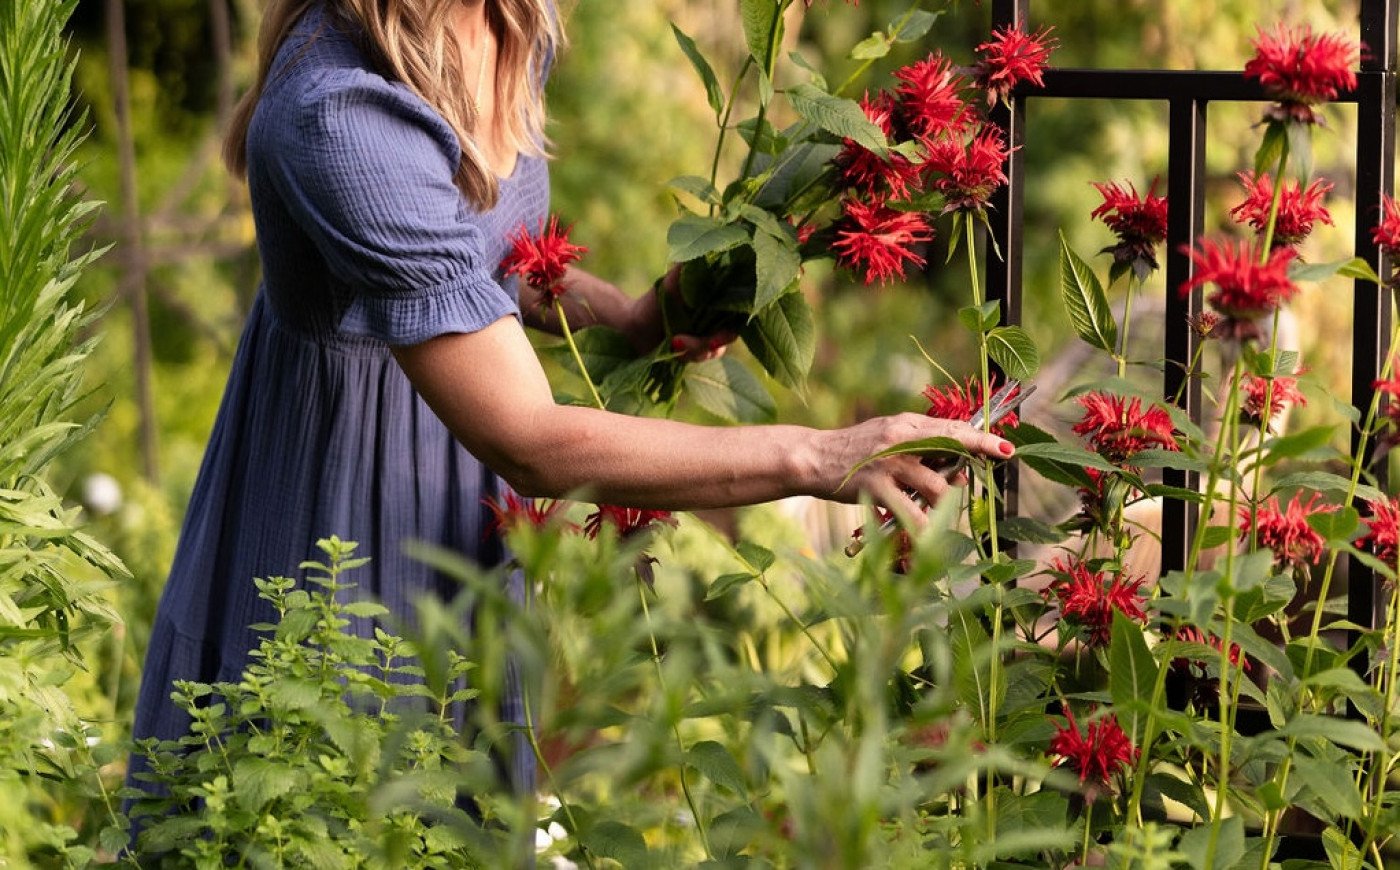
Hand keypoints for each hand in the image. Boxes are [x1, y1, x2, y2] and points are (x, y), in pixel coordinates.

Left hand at [626, 265, 738, 360]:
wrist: (630, 326)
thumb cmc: (654, 301)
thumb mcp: (673, 280)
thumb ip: (690, 266)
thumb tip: (711, 246)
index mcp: (714, 303)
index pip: (737, 310)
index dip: (738, 316)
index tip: (730, 321)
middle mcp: (713, 323)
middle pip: (729, 334)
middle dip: (719, 339)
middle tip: (710, 342)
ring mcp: (703, 342)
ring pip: (714, 350)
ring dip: (697, 348)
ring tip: (675, 341)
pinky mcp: (692, 356)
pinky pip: (699, 359)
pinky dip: (688, 354)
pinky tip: (673, 347)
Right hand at [820, 413, 1014, 524]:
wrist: (813, 458)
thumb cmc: (854, 450)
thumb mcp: (887, 435)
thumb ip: (920, 443)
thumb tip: (957, 464)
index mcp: (906, 424)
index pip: (953, 429)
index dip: (982, 440)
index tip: (1007, 449)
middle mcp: (902, 440)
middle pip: (952, 451)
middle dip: (972, 468)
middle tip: (971, 485)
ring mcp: (890, 464)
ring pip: (938, 488)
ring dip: (947, 506)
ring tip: (942, 515)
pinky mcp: (878, 488)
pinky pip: (913, 513)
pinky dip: (925, 527)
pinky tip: (929, 536)